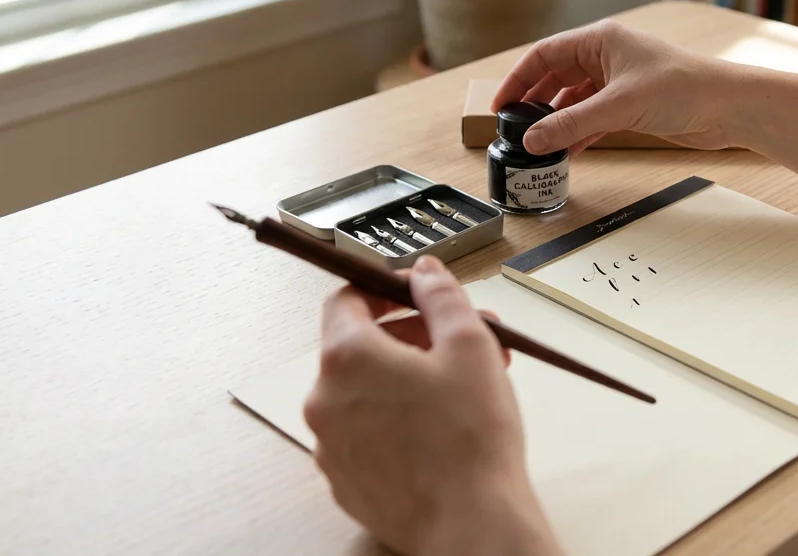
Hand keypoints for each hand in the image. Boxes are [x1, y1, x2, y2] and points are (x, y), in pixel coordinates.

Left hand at [304, 257, 561, 555]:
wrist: (471, 525)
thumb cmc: (470, 441)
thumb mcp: (470, 345)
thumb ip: (442, 296)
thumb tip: (425, 272)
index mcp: (347, 358)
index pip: (344, 299)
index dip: (382, 289)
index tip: (415, 294)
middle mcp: (325, 401)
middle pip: (359, 347)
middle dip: (411, 336)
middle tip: (459, 340)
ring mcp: (331, 446)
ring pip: (365, 393)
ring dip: (406, 378)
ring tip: (461, 387)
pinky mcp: (347, 481)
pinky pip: (367, 434)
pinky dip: (397, 421)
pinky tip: (441, 429)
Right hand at [492, 19, 741, 154]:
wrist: (729, 107)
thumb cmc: (684, 88)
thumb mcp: (618, 106)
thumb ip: (571, 124)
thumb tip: (533, 140)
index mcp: (601, 39)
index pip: (545, 54)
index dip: (518, 79)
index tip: (501, 105)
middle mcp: (607, 56)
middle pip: (557, 77)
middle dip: (535, 103)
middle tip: (515, 129)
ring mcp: (620, 81)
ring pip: (575, 100)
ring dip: (557, 122)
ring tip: (537, 145)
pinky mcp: (633, 105)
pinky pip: (594, 117)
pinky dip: (579, 133)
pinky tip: (567, 152)